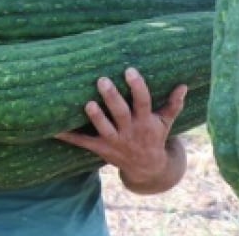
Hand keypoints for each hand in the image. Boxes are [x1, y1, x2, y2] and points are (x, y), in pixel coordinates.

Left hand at [55, 67, 186, 191]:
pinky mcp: (101, 149)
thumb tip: (184, 85)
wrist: (148, 168)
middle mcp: (130, 131)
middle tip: (102, 80)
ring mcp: (115, 141)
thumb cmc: (154, 137)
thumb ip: (173, 104)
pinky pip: (84, 143)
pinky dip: (69, 137)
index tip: (129, 70)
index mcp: (146, 122)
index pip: (143, 102)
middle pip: (120, 113)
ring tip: (87, 103)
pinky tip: (55, 129)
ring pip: (104, 128)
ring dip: (96, 117)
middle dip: (112, 98)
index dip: (137, 87)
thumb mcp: (166, 122)